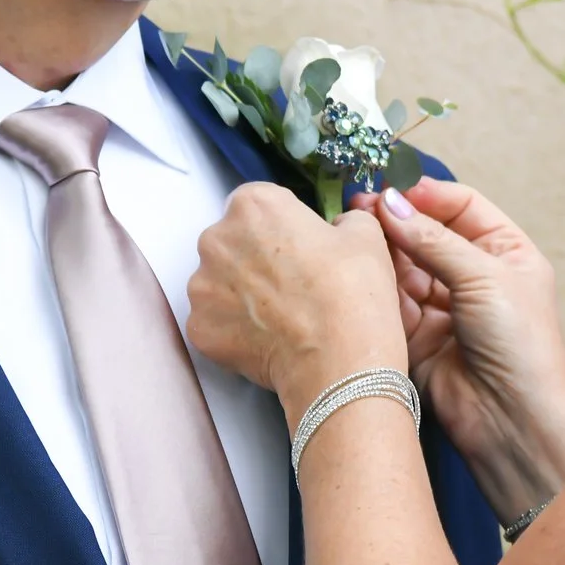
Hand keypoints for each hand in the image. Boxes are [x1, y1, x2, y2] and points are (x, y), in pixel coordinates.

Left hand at [187, 184, 408, 421]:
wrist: (338, 361)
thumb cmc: (352, 292)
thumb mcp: (366, 236)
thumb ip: (344, 220)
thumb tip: (337, 228)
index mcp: (253, 205)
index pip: (260, 204)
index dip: (283, 225)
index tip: (301, 247)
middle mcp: (215, 239)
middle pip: (233, 242)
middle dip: (256, 258)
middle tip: (293, 285)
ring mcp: (201, 287)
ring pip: (219, 283)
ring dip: (242, 294)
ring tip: (281, 316)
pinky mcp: (198, 329)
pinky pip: (216, 322)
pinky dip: (235, 329)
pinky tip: (267, 339)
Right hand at [355, 179, 564, 520]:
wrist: (510, 421)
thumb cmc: (521, 347)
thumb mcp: (485, 277)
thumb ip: (435, 239)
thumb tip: (392, 204)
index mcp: (506, 253)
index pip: (461, 207)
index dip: (426, 195)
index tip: (390, 189)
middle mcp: (474, 276)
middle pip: (427, 234)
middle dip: (397, 221)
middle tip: (360, 207)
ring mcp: (443, 306)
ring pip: (404, 266)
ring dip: (382, 251)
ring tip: (354, 234)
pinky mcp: (415, 335)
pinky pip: (390, 301)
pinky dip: (376, 287)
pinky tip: (359, 272)